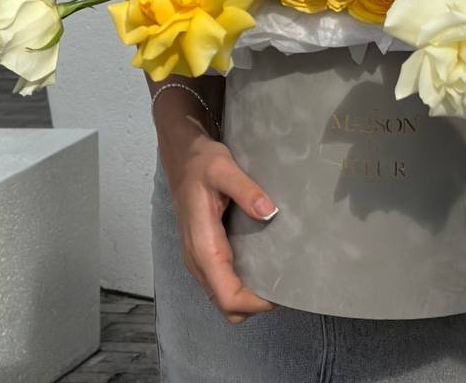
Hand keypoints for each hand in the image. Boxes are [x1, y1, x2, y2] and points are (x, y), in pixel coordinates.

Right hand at [163, 121, 278, 323]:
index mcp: (203, 247)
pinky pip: (222, 283)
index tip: (280, 292)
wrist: (183, 159)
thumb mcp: (224, 169)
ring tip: (276, 276)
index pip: (227, 297)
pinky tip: (260, 264)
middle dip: (255, 305)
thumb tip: (269, 211)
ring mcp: (199, 260)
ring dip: (248, 296)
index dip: (254, 304)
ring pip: (223, 298)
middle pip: (226, 306)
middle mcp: (198, 261)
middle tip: (283, 284)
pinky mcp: (204, 254)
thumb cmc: (201, 164)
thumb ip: (246, 190)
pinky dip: (241, 285)